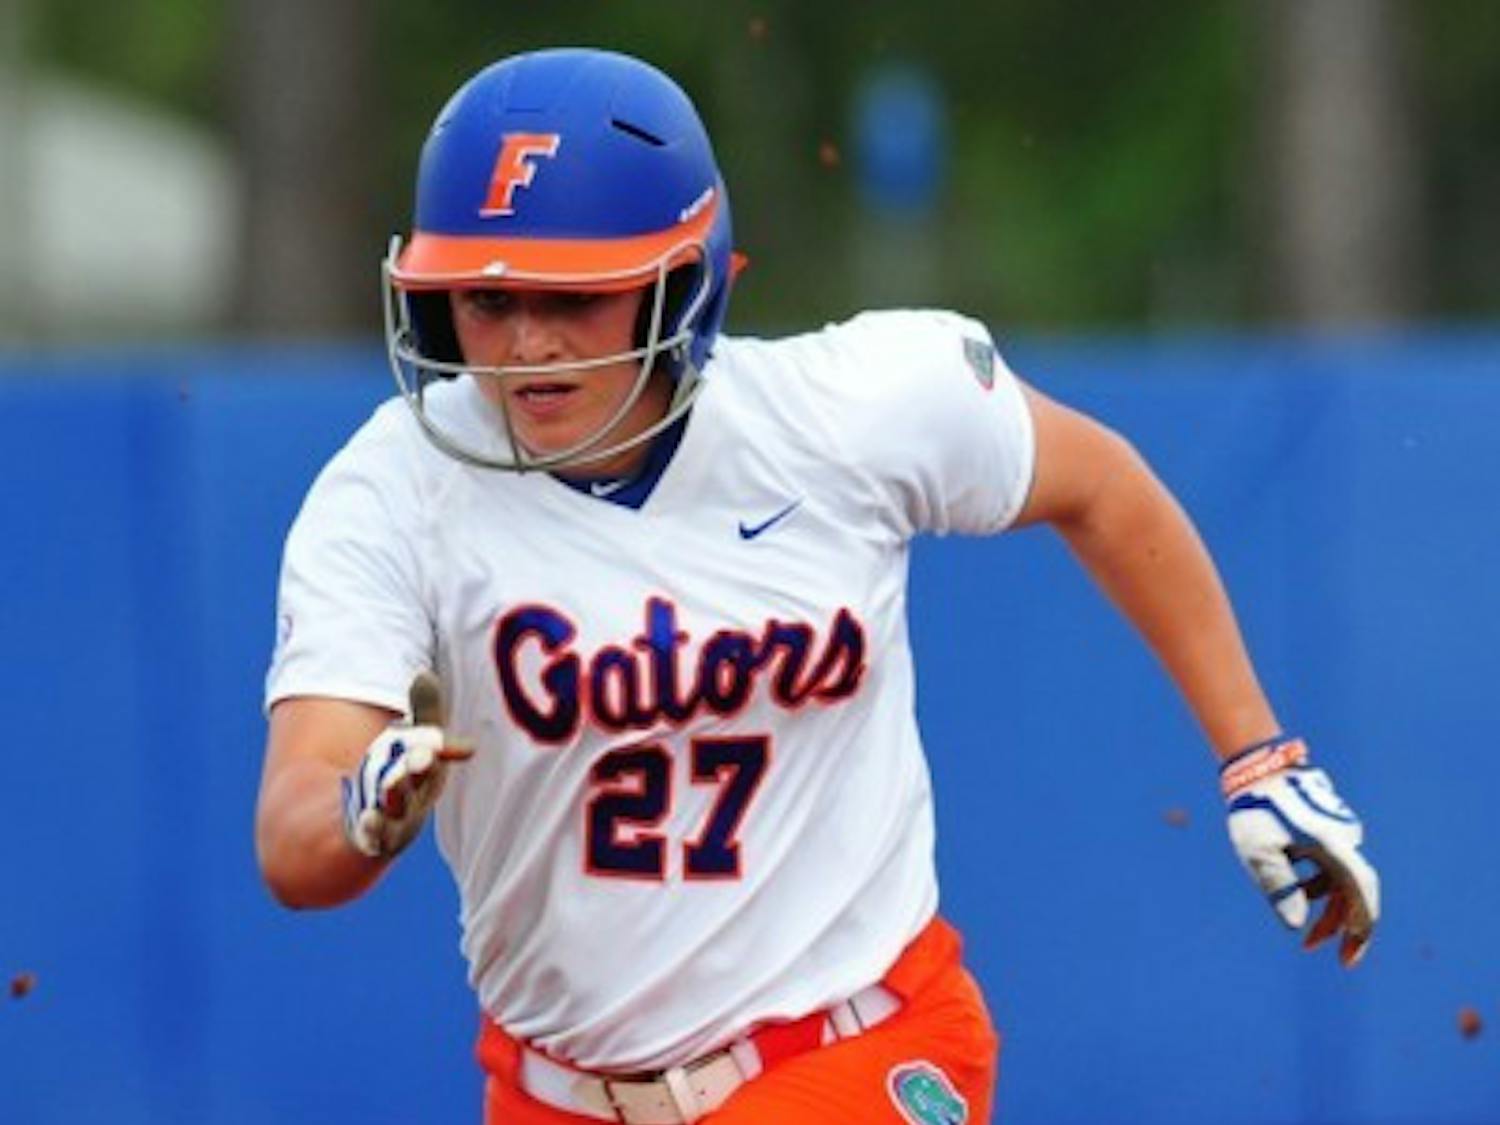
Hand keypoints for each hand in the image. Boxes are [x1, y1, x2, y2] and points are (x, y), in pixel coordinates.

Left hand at [341, 671, 472, 858]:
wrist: (365, 826)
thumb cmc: (397, 775)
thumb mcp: (410, 741)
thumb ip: (421, 712)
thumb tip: (424, 675)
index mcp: (429, 774)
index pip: (434, 758)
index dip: (437, 749)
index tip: (444, 744)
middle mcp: (417, 800)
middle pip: (420, 783)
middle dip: (420, 770)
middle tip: (420, 757)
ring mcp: (396, 822)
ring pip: (399, 809)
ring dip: (397, 796)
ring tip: (391, 781)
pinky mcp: (372, 840)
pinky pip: (375, 837)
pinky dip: (373, 828)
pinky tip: (367, 817)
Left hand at [1221, 738, 1379, 967]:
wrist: (1256, 767)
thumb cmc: (1255, 807)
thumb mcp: (1259, 851)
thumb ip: (1279, 887)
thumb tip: (1298, 925)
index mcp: (1335, 845)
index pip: (1361, 894)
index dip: (1361, 929)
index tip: (1349, 959)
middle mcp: (1345, 840)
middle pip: (1354, 892)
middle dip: (1341, 927)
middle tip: (1321, 953)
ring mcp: (1339, 835)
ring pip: (1341, 881)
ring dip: (1327, 909)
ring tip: (1305, 935)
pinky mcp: (1327, 832)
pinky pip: (1331, 868)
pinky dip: (1318, 886)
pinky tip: (1296, 894)